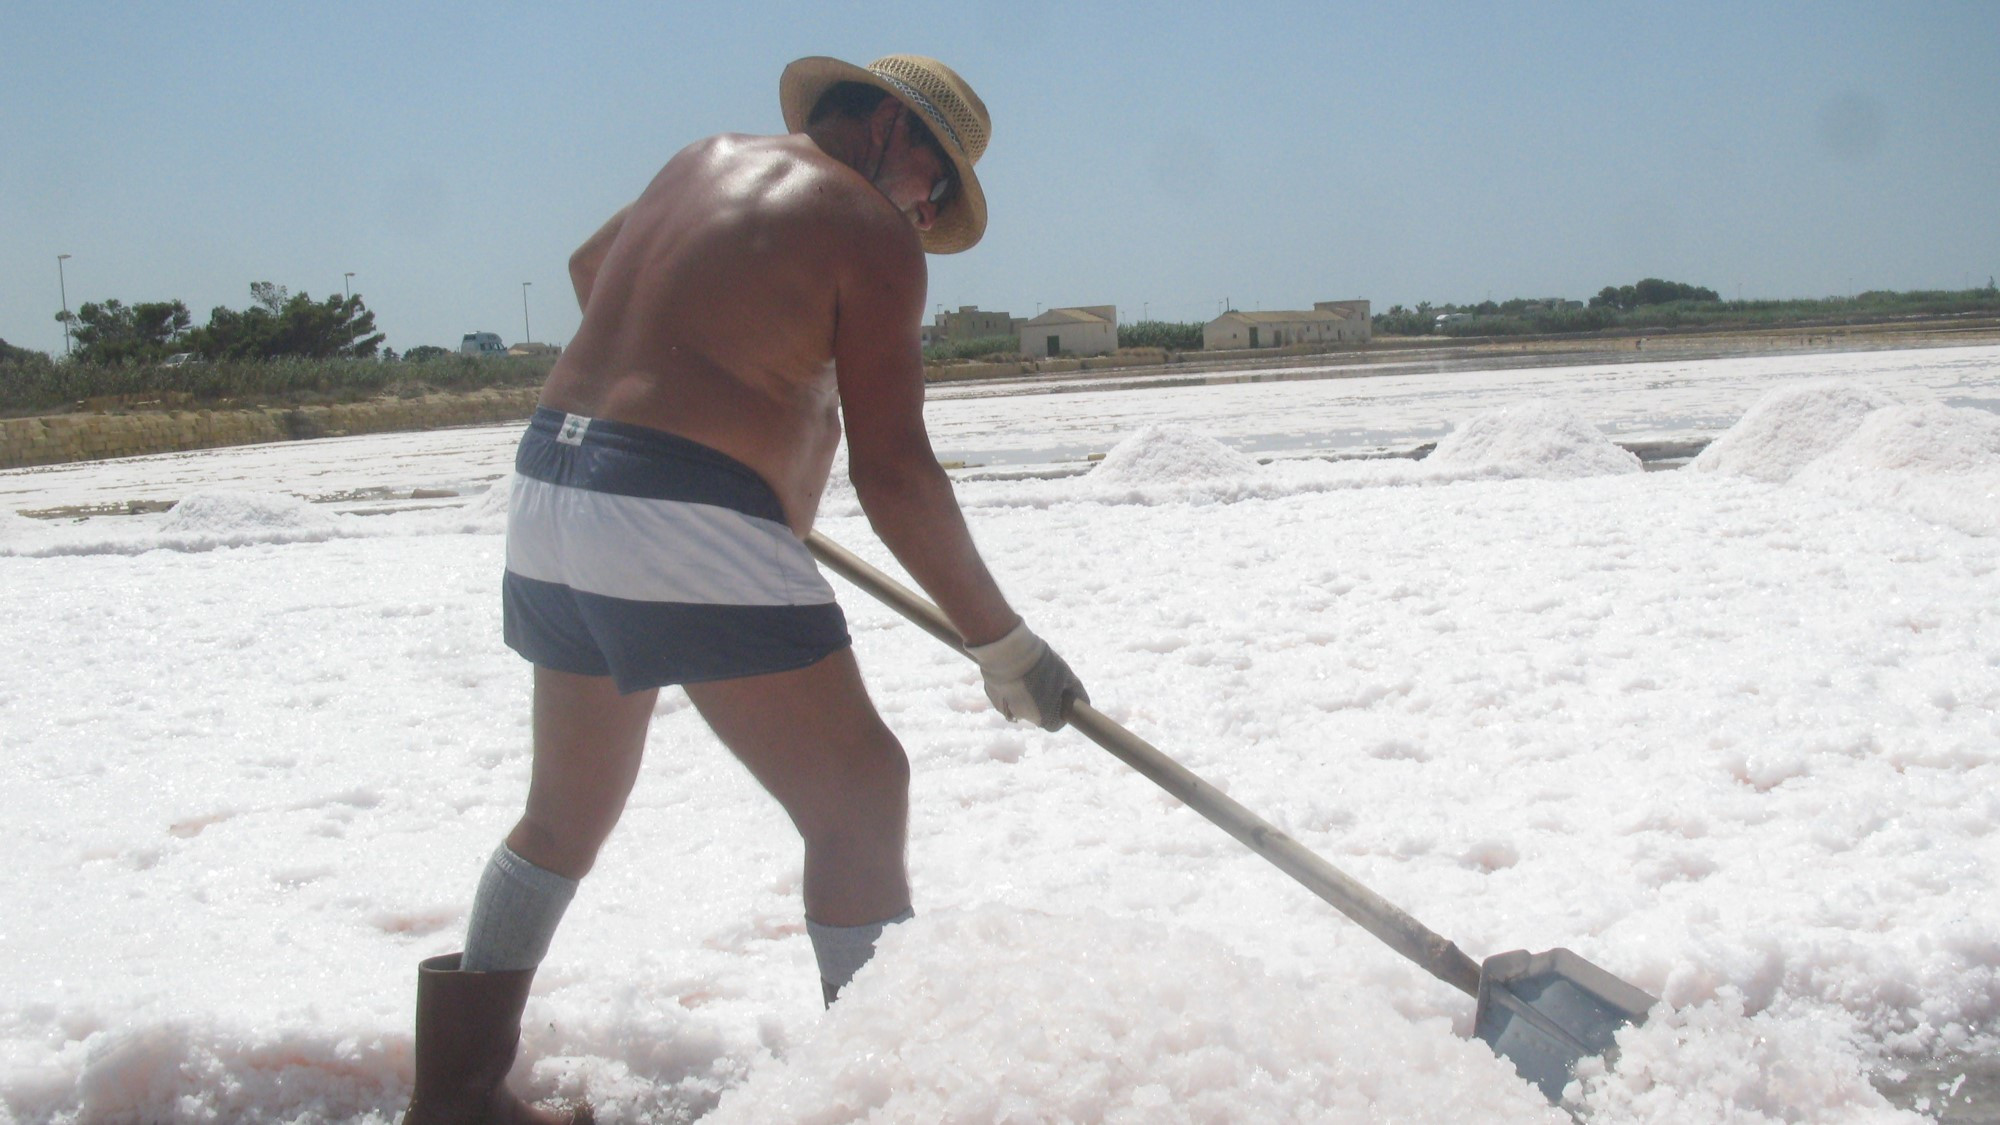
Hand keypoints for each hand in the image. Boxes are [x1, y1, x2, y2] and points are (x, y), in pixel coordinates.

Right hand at [965, 622, 1086, 731]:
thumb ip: (1076, 692)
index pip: (1056, 724)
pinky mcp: (992, 698)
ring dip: (1025, 695)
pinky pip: (1006, 698)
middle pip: (1037, 714)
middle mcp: (1025, 718)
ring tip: (1026, 674)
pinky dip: (1010, 689)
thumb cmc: (1042, 665)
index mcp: (1045, 718)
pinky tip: (1012, 675)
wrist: (1008, 652)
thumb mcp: (1066, 675)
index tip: (1059, 697)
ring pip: (1021, 706)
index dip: (1060, 710)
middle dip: (1041, 702)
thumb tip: (1084, 703)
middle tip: (1042, 680)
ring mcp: (1006, 709)